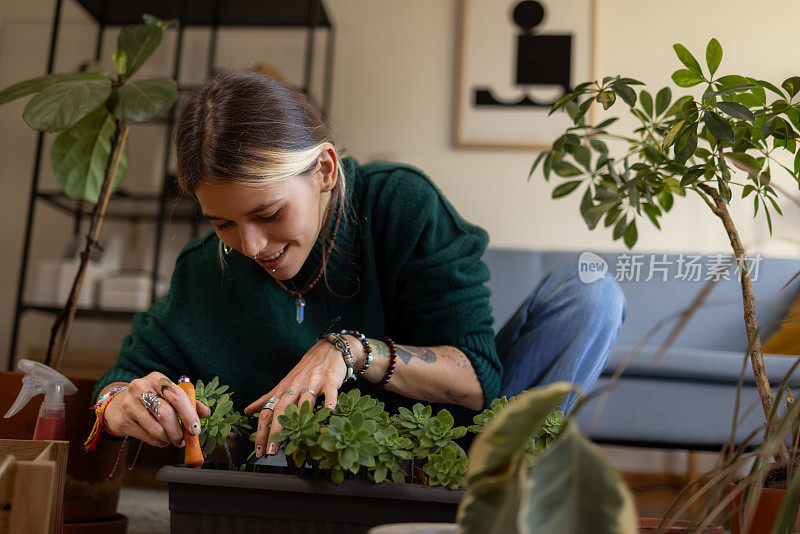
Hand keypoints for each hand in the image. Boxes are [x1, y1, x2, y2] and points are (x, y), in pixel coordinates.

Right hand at [103, 372, 210, 446]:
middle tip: (184, 440)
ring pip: (156, 429)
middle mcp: (141, 388)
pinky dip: (159, 442)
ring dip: (169, 438)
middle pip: (166, 414)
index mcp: (157, 379)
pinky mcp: (123, 421)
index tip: (196, 429)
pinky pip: (147, 437)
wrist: (119, 404)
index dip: (189, 414)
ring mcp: (129, 404)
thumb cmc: (152, 399)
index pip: (177, 396)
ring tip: (173, 439)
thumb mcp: (169, 395)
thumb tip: (205, 412)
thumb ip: (189, 402)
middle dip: (178, 431)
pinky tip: (162, 440)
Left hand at [244, 337, 355, 456]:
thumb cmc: (306, 370)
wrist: (329, 350)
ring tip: (297, 439)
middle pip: (282, 409)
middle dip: (275, 431)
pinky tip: (328, 412)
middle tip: (271, 451)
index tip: (258, 450)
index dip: (262, 430)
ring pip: (304, 401)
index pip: (268, 411)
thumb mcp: (285, 383)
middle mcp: (296, 386)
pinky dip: (329, 401)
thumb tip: (247, 411)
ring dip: (299, 420)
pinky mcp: (330, 380)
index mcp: (284, 389)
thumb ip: (267, 398)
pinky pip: (330, 391)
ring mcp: (313, 382)